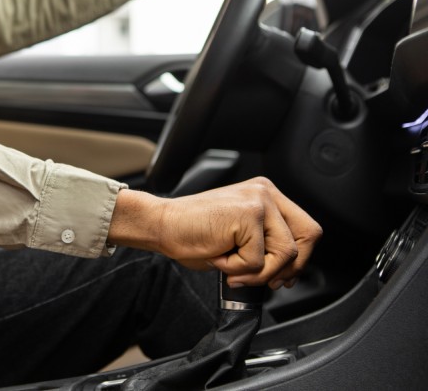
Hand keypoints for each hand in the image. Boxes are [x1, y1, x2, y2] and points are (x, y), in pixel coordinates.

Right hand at [107, 177, 321, 288]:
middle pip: (308, 237)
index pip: (306, 229)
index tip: (282, 276)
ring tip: (230, 265)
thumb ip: (267, 244)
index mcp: (266, 195)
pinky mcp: (248, 215)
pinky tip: (218, 256)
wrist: (162, 225)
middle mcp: (266, 193)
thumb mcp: (240, 237)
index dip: (299, 260)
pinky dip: (236, 270)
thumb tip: (290, 272)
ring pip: (286, 254)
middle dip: (289, 267)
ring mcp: (259, 201)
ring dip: (256, 273)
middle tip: (264, 279)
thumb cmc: (193, 233)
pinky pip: (258, 261)